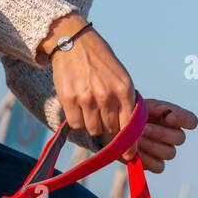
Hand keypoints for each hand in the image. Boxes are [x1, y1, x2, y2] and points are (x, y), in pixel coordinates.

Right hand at [44, 15, 136, 153]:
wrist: (74, 42)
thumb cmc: (101, 61)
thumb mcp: (121, 77)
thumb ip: (126, 102)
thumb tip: (129, 132)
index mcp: (124, 89)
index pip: (129, 126)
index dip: (129, 144)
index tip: (129, 155)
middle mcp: (107, 95)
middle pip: (111, 130)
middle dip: (109, 130)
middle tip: (104, 121)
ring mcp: (87, 98)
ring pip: (93, 130)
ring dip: (93, 125)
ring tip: (91, 110)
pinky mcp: (68, 98)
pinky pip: (76, 125)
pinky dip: (78, 122)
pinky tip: (79, 109)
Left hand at [120, 97, 197, 173]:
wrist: (112, 127)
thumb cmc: (128, 113)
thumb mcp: (139, 104)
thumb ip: (154, 107)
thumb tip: (166, 114)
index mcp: (173, 118)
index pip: (192, 121)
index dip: (183, 120)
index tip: (169, 117)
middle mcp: (174, 135)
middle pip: (180, 138)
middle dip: (160, 133)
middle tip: (142, 129)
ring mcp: (166, 151)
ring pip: (170, 153)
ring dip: (151, 145)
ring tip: (135, 139)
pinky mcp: (156, 165)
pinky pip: (159, 167)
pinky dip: (146, 159)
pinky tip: (135, 151)